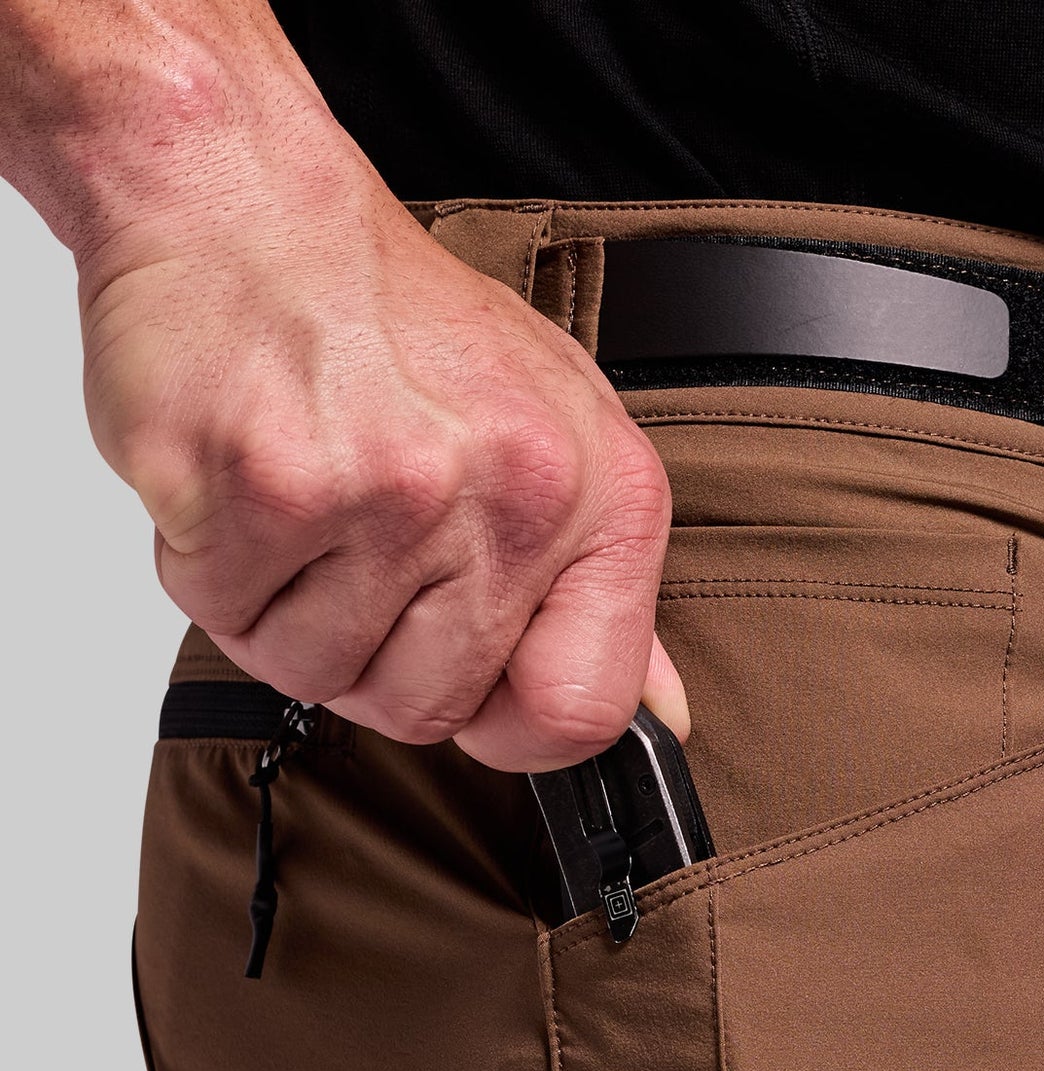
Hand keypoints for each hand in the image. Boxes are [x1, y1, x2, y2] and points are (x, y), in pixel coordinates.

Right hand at [76, 149, 686, 766]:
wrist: (246, 199)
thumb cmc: (400, 321)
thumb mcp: (557, 433)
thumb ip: (603, 589)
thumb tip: (658, 711)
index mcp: (598, 496)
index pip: (583, 711)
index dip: (509, 725)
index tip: (473, 688)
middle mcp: (510, 495)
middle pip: (426, 709)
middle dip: (370, 659)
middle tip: (353, 555)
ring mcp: (388, 491)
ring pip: (316, 672)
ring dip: (283, 615)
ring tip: (301, 506)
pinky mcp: (264, 484)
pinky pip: (223, 614)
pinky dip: (212, 569)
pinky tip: (242, 485)